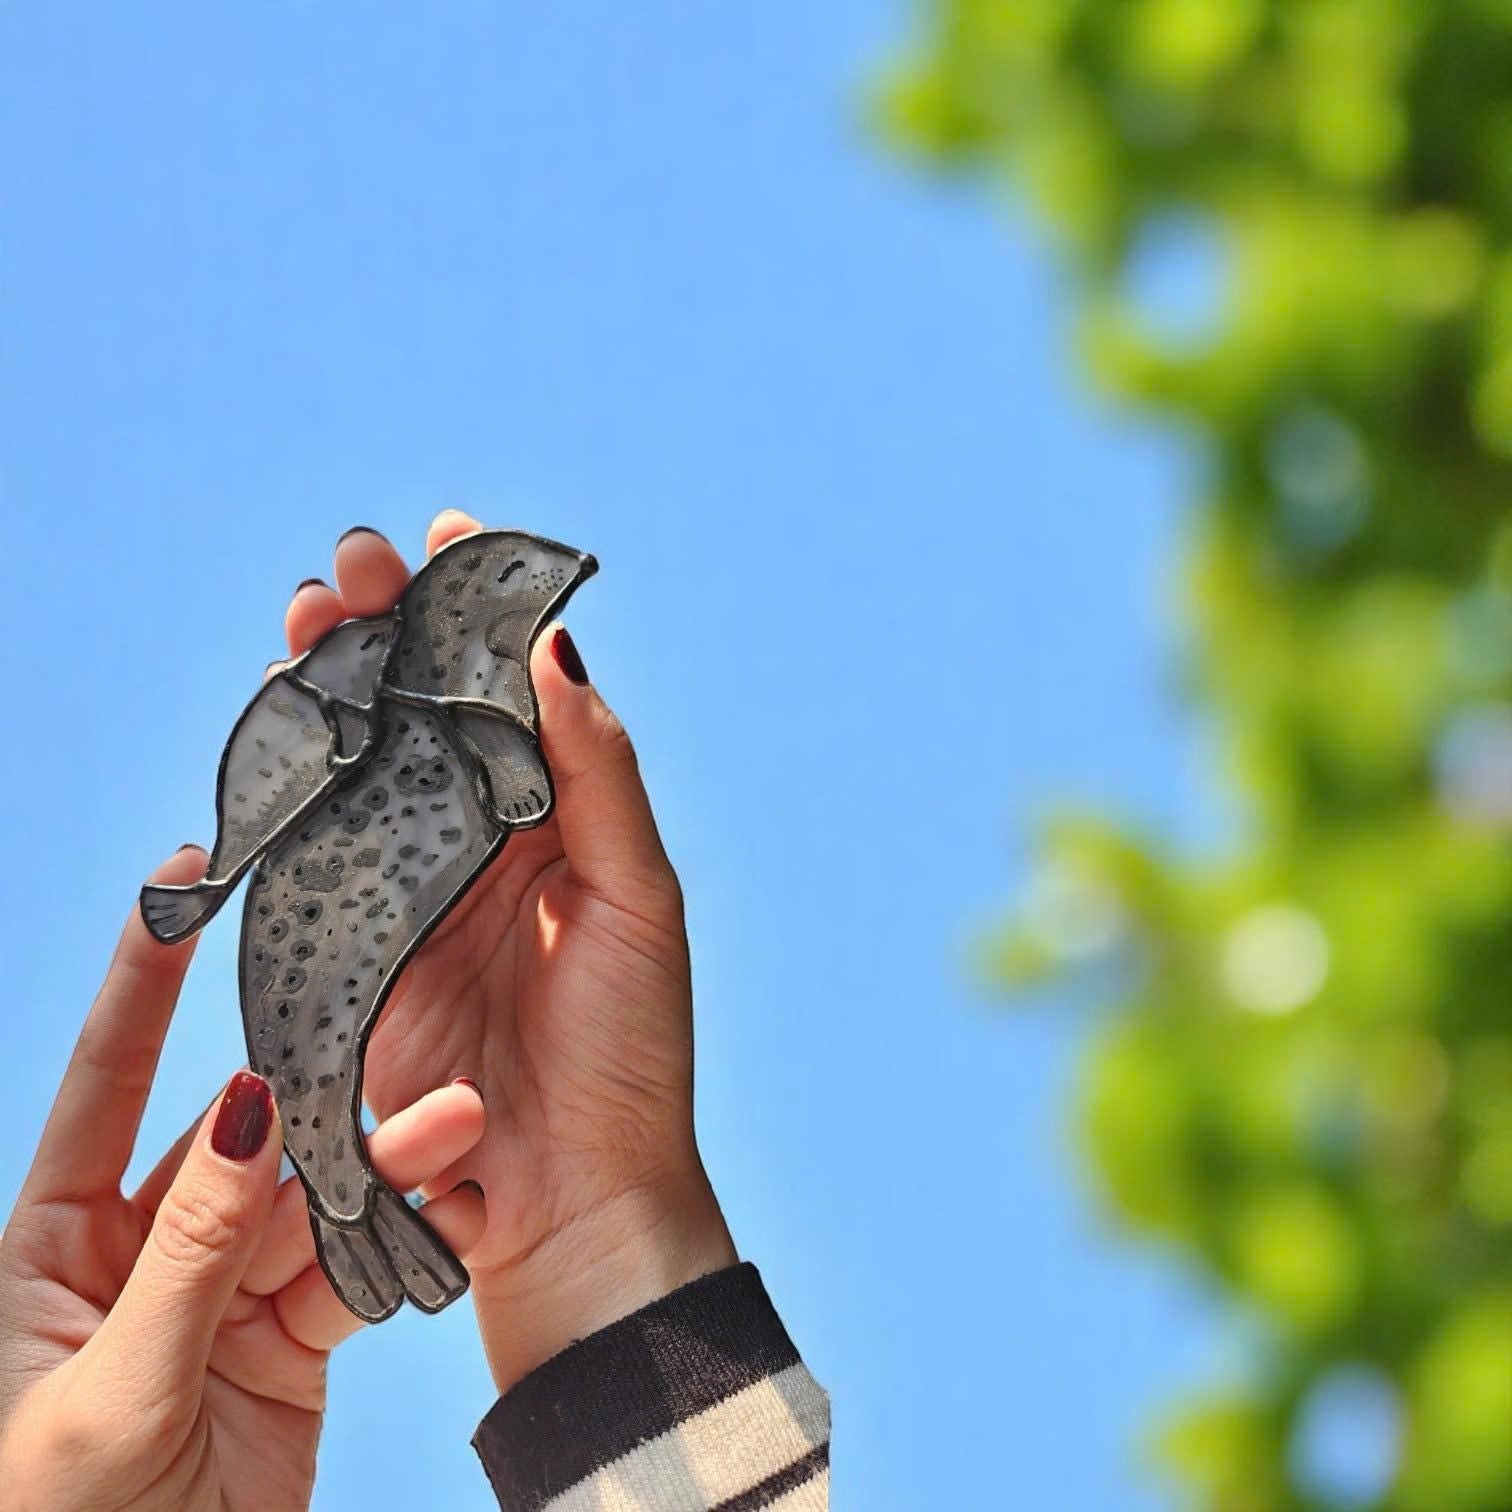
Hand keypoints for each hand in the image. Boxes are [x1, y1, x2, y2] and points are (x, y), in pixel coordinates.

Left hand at [0, 846, 486, 1510]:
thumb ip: (186, 1251)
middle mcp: (138, 1253)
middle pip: (241, 1150)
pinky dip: (395, 1250)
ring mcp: (217, 1297)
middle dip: (322, 1102)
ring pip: (310, 1209)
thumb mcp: (110, 1396)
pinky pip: (345, 1277)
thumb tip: (240, 1108)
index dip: (142, 983)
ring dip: (379, 1172)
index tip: (179, 884)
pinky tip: (445, 1214)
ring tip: (451, 1132)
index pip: (104, 1084)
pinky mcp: (283, 1346)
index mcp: (50, 1250)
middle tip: (399, 1055)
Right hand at [280, 518, 735, 1390]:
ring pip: (360, 762)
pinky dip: (292, 781)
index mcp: (560, 821)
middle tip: (352, 566)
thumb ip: (598, 775)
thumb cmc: (630, 1051)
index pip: (511, 694)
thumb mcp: (639, 899)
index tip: (451, 538)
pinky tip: (281, 719)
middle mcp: (483, 842)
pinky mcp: (353, 945)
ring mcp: (412, 889)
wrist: (574, 1197)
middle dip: (385, 632)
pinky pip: (313, 848)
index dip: (476, 617)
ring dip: (331, 686)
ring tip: (309, 618)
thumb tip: (557, 651)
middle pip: (423, 713)